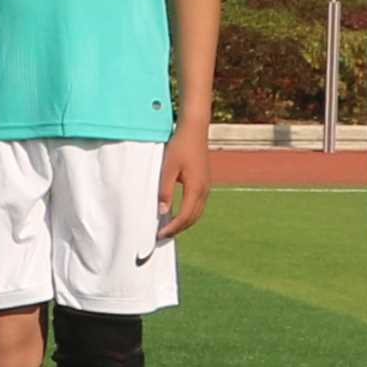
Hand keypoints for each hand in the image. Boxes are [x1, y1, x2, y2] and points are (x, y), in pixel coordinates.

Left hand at [155, 127, 209, 243]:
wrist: (195, 130)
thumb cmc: (180, 146)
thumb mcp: (168, 168)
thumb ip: (165, 190)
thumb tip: (163, 211)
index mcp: (195, 189)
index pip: (184, 217)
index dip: (172, 228)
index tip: (159, 235)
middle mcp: (204, 190)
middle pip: (192, 218)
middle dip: (178, 229)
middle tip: (162, 236)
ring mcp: (206, 187)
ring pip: (197, 213)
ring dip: (184, 222)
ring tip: (169, 227)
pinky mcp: (204, 182)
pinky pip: (198, 205)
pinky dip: (189, 213)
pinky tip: (178, 212)